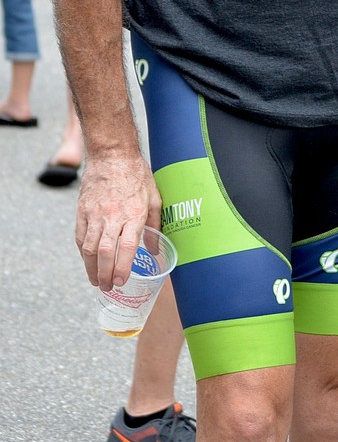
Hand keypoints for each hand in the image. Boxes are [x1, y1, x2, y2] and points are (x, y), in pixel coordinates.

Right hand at [75, 153, 161, 290]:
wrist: (112, 154)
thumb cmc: (137, 175)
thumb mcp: (154, 197)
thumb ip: (154, 225)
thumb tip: (154, 250)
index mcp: (133, 213)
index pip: (126, 247)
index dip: (122, 268)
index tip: (122, 281)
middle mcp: (112, 216)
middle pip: (104, 253)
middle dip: (105, 275)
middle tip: (108, 288)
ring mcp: (94, 213)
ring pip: (88, 248)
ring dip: (91, 269)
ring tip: (97, 281)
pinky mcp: (82, 210)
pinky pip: (79, 237)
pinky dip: (82, 252)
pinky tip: (87, 261)